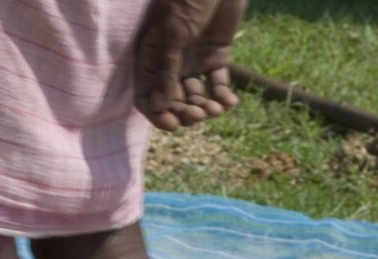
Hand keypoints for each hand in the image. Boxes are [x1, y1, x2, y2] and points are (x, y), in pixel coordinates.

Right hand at [136, 0, 241, 129]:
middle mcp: (169, 64)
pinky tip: (229, 103)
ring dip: (204, 106)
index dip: (158, 114)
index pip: (147, 96)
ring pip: (195, 94)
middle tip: (199, 116)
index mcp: (151, 59)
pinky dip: (223, 94)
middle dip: (184, 111)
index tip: (173, 125)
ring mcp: (192, 60)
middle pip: (172, 99)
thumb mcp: (174, 36)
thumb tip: (159, 107)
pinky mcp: (215, 55)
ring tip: (215, 110)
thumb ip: (167, 71)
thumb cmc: (187, 1)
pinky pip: (217, 81)